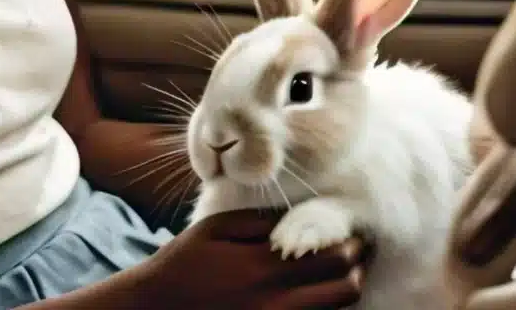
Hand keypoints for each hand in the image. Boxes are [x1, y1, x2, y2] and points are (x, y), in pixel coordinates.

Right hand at [133, 208, 368, 308]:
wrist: (156, 306)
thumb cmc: (184, 262)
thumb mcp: (215, 228)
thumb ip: (258, 221)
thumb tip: (299, 215)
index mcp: (263, 265)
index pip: (332, 255)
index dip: (353, 242)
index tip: (354, 232)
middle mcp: (275, 299)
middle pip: (345, 286)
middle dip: (358, 264)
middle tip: (358, 250)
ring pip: (336, 309)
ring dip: (346, 288)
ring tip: (343, 271)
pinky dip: (325, 308)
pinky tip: (318, 292)